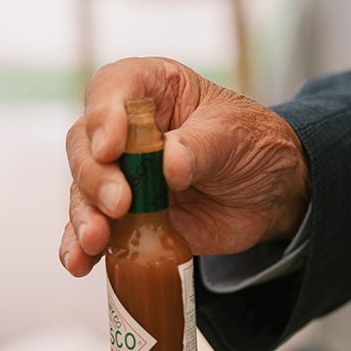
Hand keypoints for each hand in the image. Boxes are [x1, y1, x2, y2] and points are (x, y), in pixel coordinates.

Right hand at [60, 56, 310, 275]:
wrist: (270, 194)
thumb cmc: (251, 146)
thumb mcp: (236, 136)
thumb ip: (201, 147)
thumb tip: (170, 163)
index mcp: (150, 88)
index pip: (113, 88)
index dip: (104, 115)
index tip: (112, 146)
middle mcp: (124, 128)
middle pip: (86, 144)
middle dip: (95, 176)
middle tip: (118, 203)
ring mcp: (120, 175)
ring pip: (83, 191)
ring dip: (84, 216)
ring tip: (95, 240)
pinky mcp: (123, 217)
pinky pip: (94, 231)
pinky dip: (82, 247)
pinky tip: (79, 262)